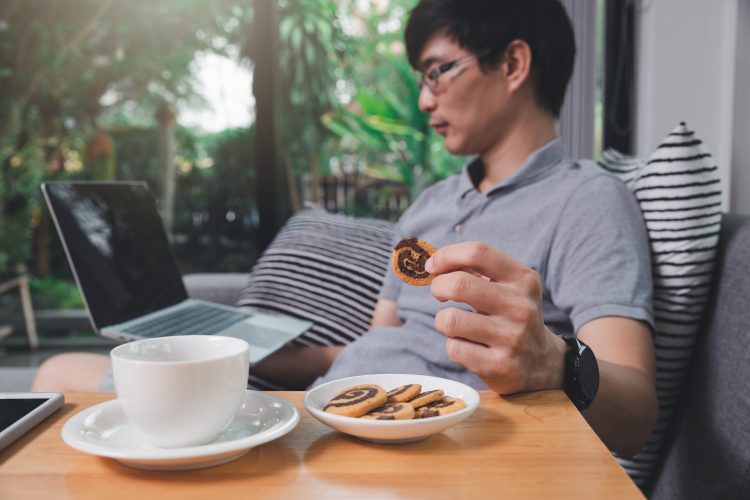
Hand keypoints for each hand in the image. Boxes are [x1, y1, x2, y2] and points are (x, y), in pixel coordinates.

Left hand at [426, 242, 566, 394]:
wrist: (541, 362)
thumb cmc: (512, 315)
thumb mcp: (507, 287)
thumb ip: (475, 270)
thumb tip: (435, 263)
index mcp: (523, 280)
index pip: (478, 253)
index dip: (447, 255)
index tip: (432, 265)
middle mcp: (521, 307)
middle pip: (459, 284)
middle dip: (438, 287)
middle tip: (439, 294)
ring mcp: (512, 338)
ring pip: (450, 320)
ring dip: (443, 321)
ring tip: (455, 324)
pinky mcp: (500, 366)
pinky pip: (454, 348)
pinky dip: (453, 345)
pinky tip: (468, 346)